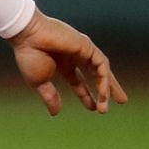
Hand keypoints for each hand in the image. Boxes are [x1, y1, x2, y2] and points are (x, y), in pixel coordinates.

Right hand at [8, 11, 126, 115]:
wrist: (27, 36)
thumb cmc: (30, 56)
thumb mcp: (40, 82)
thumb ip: (50, 97)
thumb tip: (55, 113)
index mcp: (63, 65)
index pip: (79, 82)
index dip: (87, 95)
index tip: (94, 109)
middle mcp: (75, 57)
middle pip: (96, 74)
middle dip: (107, 88)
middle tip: (121, 101)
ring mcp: (83, 51)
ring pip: (102, 70)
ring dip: (109, 86)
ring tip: (117, 101)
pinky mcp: (87, 46)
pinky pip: (101, 65)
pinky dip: (104, 78)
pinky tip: (104, 92)